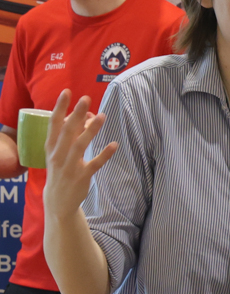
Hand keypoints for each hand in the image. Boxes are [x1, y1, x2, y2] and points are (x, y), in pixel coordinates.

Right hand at [43, 90, 116, 222]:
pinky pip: (94, 164)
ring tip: (102, 115)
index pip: (53, 123)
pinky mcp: (81, 176)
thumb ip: (73, 133)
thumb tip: (89, 115)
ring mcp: (69, 166)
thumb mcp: (60, 151)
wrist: (57, 201)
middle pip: (67, 131)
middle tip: (86, 98)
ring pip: (80, 145)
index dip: (59, 107)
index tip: (67, 92)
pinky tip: (114, 144)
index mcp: (51, 146)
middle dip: (76, 114)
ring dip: (91, 130)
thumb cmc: (60, 169)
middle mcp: (58, 154)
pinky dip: (104, 154)